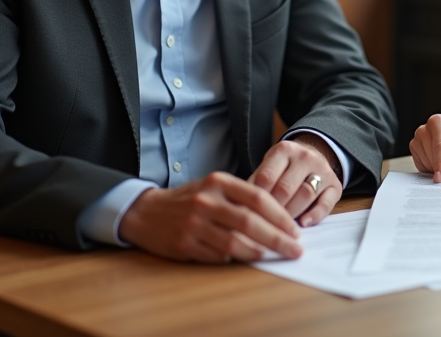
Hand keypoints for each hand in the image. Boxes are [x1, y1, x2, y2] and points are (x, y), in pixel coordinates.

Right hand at [118, 172, 300, 262]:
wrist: (145, 212)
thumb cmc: (188, 199)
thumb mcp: (213, 187)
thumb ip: (241, 197)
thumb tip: (278, 218)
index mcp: (218, 182)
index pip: (258, 198)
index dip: (280, 216)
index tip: (295, 230)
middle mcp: (206, 201)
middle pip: (251, 223)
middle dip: (278, 239)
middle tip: (295, 249)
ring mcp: (194, 223)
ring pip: (235, 243)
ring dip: (259, 252)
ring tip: (273, 256)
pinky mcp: (184, 245)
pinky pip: (218, 256)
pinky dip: (234, 258)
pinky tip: (245, 259)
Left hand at [249, 135, 341, 226]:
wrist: (315, 153)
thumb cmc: (285, 167)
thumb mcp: (269, 165)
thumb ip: (257, 183)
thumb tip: (243, 207)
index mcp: (284, 150)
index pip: (266, 177)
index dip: (256, 199)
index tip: (249, 213)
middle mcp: (305, 157)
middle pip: (285, 187)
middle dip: (273, 209)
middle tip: (264, 223)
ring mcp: (322, 170)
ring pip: (306, 194)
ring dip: (291, 213)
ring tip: (281, 226)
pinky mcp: (335, 185)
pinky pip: (326, 203)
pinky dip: (315, 215)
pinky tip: (303, 223)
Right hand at [409, 113, 440, 182]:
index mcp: (438, 123)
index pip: (439, 147)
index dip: (440, 165)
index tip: (440, 178)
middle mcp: (424, 129)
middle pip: (431, 157)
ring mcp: (417, 138)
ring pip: (425, 163)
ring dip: (437, 167)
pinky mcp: (414, 147)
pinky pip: (420, 165)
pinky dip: (430, 167)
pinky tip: (438, 160)